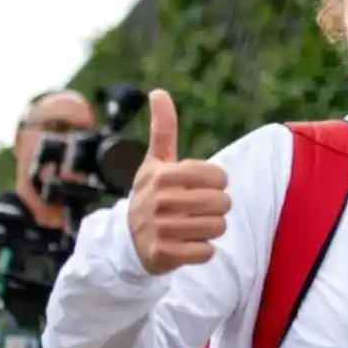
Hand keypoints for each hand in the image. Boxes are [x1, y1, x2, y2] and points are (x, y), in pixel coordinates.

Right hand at [127, 90, 231, 275]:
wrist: (126, 241)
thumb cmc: (151, 195)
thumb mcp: (155, 162)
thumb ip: (163, 129)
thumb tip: (158, 91)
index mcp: (162, 175)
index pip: (217, 176)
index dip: (218, 183)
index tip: (204, 187)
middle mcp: (158, 201)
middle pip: (221, 203)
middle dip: (217, 208)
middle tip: (199, 210)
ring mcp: (159, 230)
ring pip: (217, 228)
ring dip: (211, 229)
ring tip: (193, 227)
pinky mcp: (162, 255)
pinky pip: (206, 252)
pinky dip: (202, 251)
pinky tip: (187, 245)